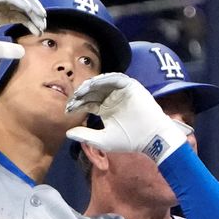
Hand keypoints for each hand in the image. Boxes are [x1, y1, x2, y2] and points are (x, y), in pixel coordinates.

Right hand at [0, 0, 45, 58]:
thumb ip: (6, 51)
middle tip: (43, 24)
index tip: (39, 32)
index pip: (21, 17)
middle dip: (35, 14)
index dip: (32, 23)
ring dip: (31, 6)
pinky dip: (20, 2)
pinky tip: (28, 11)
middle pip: (23, 6)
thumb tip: (24, 53)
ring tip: (40, 17)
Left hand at [65, 73, 190, 162]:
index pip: (87, 102)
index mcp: (105, 109)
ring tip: (80, 91)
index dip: (77, 105)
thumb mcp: (103, 140)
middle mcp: (111, 98)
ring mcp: (121, 91)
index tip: (67, 110)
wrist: (151, 138)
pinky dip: (104, 79)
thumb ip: (85, 136)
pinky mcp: (130, 86)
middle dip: (81, 94)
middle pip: (92, 91)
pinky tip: (93, 84)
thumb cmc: (129, 140)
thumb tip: (67, 133)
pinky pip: (115, 78)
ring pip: (101, 83)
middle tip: (72, 100)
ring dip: (90, 85)